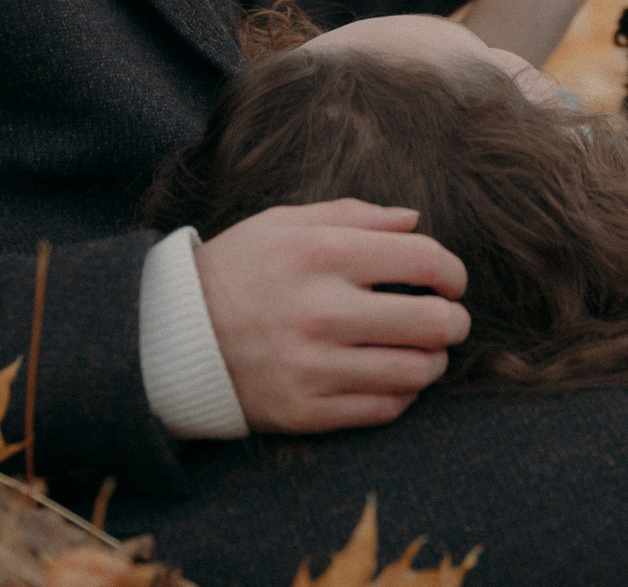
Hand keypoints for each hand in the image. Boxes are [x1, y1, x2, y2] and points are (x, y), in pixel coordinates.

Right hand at [193, 199, 469, 433]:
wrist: (172, 336)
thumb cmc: (238, 269)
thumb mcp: (285, 223)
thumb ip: (354, 215)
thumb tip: (413, 219)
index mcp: (322, 254)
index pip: (423, 260)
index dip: (452, 271)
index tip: (452, 280)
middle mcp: (321, 310)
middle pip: (432, 322)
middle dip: (455, 321)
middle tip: (451, 320)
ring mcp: (313, 366)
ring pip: (414, 372)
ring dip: (433, 361)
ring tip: (427, 352)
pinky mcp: (304, 411)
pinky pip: (382, 410)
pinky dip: (402, 395)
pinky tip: (394, 379)